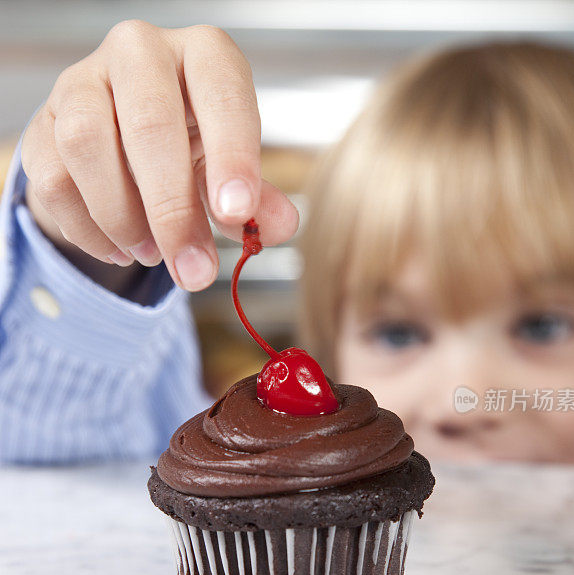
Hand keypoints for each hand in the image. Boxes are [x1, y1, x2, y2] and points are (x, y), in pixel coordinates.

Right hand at [21, 20, 298, 291]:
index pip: (222, 93)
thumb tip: (278, 226)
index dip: (232, 154)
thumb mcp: (230, 171)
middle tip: (193, 270)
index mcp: (203, 55)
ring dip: (122, 217)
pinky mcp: (44, 124)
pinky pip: (53, 179)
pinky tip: (120, 248)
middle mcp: (140, 53)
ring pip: (87, 144)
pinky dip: (89, 230)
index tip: (236, 212)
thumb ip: (258, 201)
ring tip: (153, 254)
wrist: (123, 142)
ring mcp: (82, 82)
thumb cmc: (190, 147)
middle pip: (149, 124)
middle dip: (173, 210)